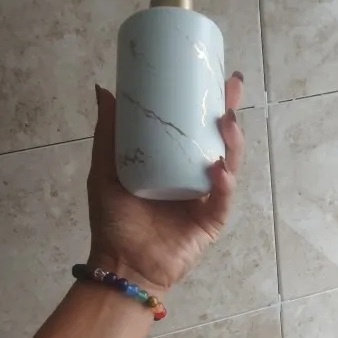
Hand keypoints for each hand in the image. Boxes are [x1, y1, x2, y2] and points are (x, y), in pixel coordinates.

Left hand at [87, 74, 243, 294]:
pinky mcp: (211, 222)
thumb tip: (104, 88)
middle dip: (230, 112)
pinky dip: (223, 184)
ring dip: (231, 143)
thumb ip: (108, 133)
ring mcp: (206, 199)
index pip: (196, 127)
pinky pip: (222, 199)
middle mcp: (194, 177)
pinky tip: (218, 170)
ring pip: (229, 164)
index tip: (215, 73)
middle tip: (232, 86)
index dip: (209, 101)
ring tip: (226, 121)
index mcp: (174, 163)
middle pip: (220, 140)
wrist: (120, 264)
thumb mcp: (106, 170)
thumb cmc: (114, 220)